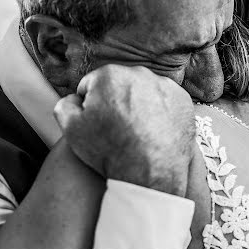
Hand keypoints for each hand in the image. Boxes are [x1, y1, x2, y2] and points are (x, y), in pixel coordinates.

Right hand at [54, 65, 194, 195]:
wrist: (151, 174)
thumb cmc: (110, 152)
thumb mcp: (71, 129)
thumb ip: (65, 104)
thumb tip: (75, 98)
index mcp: (110, 75)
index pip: (92, 85)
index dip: (91, 106)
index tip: (97, 123)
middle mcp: (140, 73)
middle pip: (119, 86)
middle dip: (116, 102)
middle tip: (117, 129)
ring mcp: (165, 86)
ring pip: (143, 92)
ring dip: (139, 106)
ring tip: (136, 132)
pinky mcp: (183, 100)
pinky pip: (165, 102)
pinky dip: (160, 112)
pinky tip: (154, 131)